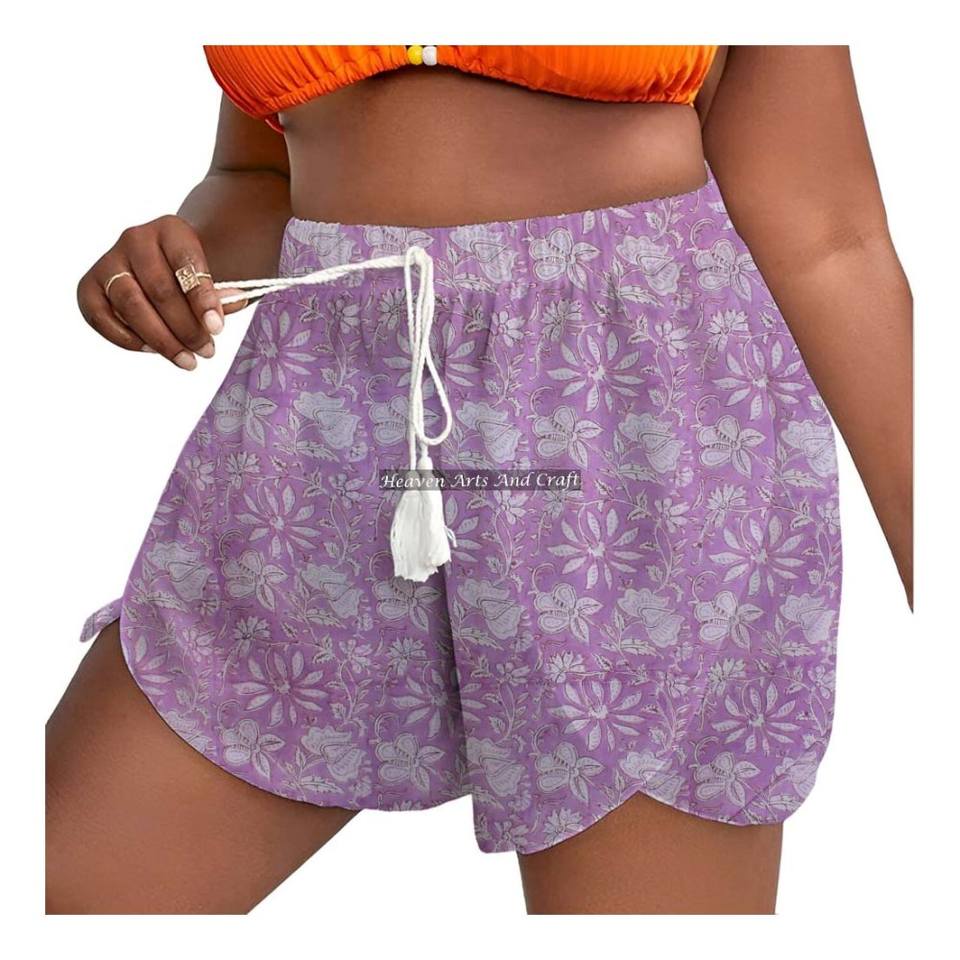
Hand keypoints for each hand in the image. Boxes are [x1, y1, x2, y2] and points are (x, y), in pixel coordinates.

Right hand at [77, 215, 246, 369]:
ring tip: (187, 360)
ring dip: (162, 340)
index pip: (187, 263)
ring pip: (132, 306)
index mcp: (171, 229)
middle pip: (160, 290)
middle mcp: (135, 239)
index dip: (202, 298)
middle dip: (186, 328)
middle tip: (206, 351)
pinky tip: (154, 350)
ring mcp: (109, 262)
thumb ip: (223, 294)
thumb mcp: (216, 277)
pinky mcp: (88, 287)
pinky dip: (129, 339)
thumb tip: (230, 308)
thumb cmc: (193, 276)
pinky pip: (102, 318)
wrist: (164, 266)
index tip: (217, 329)